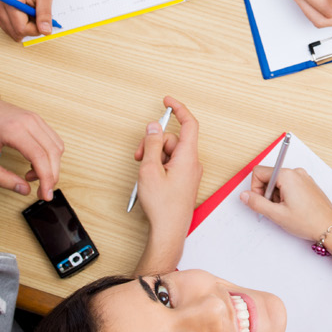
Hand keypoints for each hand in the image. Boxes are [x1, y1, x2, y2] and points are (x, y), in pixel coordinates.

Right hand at [0, 0, 54, 40]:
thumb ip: (45, 14)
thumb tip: (45, 31)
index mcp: (8, 0)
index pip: (21, 29)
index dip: (36, 29)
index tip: (43, 21)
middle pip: (16, 33)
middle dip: (30, 28)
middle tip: (36, 13)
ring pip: (13, 33)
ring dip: (24, 26)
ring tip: (29, 11)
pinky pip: (8, 28)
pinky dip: (18, 25)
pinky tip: (22, 13)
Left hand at [0, 94, 64, 200]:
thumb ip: (1, 178)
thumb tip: (24, 189)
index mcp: (13, 129)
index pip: (41, 157)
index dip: (47, 179)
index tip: (45, 195)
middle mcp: (29, 121)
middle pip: (53, 152)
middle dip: (52, 176)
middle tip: (42, 192)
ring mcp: (34, 118)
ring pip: (57, 146)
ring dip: (51, 166)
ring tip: (32, 176)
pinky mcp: (36, 119)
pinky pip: (52, 139)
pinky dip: (49, 155)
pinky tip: (34, 164)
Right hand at [133, 97, 201, 242]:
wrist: (169, 230)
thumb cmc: (162, 205)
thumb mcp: (150, 170)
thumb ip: (151, 144)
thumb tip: (153, 127)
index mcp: (188, 157)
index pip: (189, 124)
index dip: (178, 109)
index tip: (167, 101)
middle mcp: (192, 163)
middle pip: (173, 140)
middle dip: (154, 143)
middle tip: (139, 156)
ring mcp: (189, 173)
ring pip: (170, 153)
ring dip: (154, 157)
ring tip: (144, 172)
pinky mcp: (184, 181)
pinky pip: (171, 165)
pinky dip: (159, 166)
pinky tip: (149, 179)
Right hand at [240, 166, 331, 241]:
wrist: (330, 228)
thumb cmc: (308, 221)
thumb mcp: (277, 214)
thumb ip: (256, 203)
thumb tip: (244, 195)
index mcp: (287, 176)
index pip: (259, 172)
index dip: (255, 188)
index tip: (262, 202)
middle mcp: (296, 172)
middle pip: (269, 177)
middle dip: (267, 193)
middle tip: (275, 209)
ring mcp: (303, 177)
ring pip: (278, 182)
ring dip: (276, 196)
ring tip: (286, 210)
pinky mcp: (307, 184)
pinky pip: (289, 185)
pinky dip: (286, 196)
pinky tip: (293, 208)